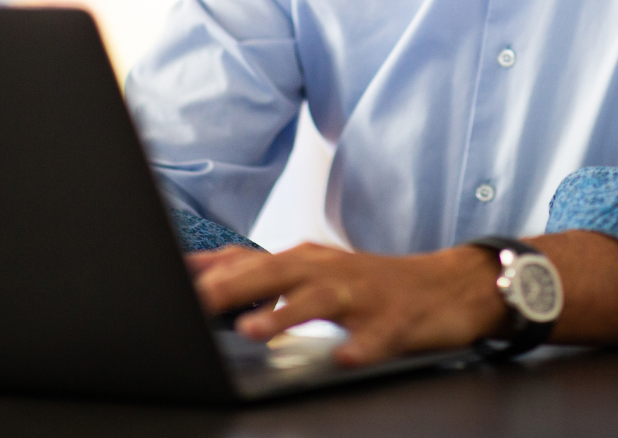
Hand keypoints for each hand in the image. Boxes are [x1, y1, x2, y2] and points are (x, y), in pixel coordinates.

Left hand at [185, 242, 507, 366]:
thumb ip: (266, 276)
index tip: (170, 279)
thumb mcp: (316, 274)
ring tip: (253, 330)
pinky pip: (377, 336)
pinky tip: (344, 356)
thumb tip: (206, 279)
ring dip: (286, 313)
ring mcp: (364, 294)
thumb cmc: (372, 284)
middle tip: (196, 304)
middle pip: (277, 272)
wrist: (446, 285)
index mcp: (307, 261)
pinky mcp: (397, 321)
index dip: (211, 270)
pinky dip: (359, 345)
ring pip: (321, 299)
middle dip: (234, 288)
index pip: (251, 260)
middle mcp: (331, 271)